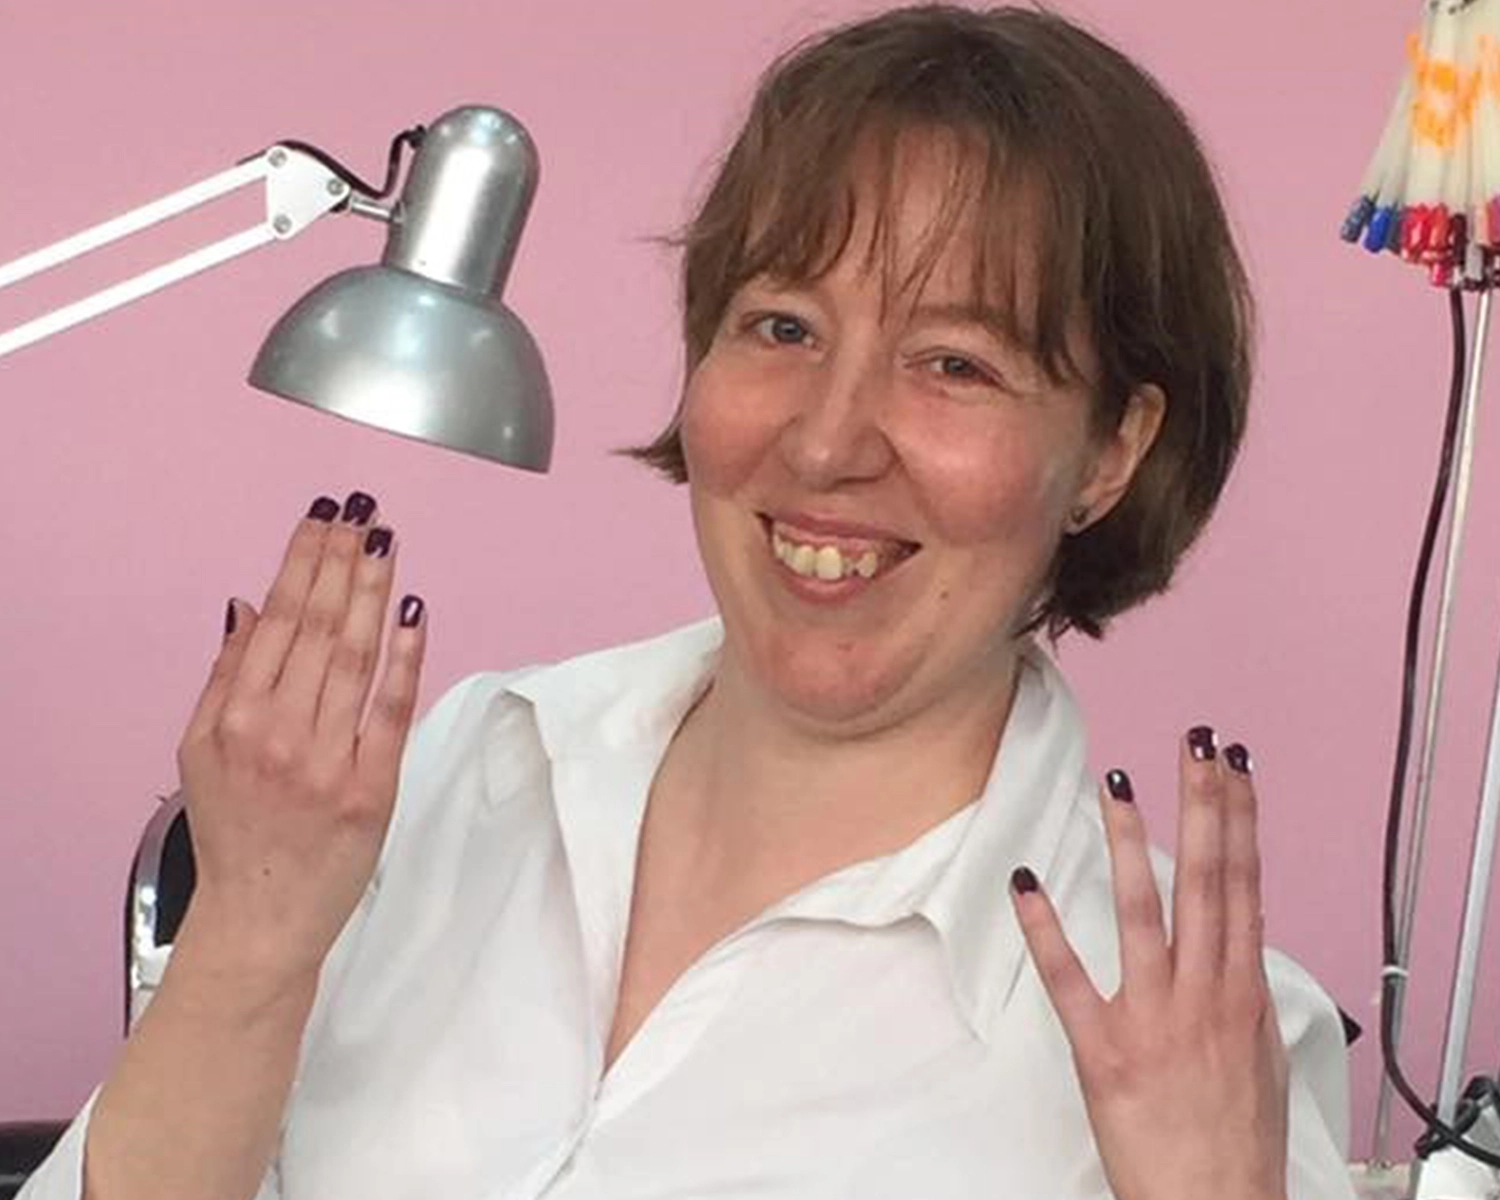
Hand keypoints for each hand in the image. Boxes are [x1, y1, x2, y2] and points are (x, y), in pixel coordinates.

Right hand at [172, 491, 426, 992]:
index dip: (301, 563)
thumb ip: (224, 675)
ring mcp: (326, 760)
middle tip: (362, 513)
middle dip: (340, 562)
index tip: (322, 519)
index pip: (276, 621)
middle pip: (316, 628)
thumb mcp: (200, 751)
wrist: (260, 920)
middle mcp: (277, 733)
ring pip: (353, 657)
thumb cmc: (234, 834)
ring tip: (385, 544)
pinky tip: (412, 614)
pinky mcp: (370, 788)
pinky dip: (403, 660)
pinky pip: (390, 710)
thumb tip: (246, 604)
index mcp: (233, 718)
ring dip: (371, 593)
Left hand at [1011, 730, 1288, 1199]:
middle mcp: (1204, 994)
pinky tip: (1027, 882)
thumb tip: (1238, 936)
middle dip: (1204, 805)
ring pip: (1144, 913)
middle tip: (1194, 742)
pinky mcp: (1103, 1050)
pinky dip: (1046, 929)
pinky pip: (1069, 980)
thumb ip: (1243, 989)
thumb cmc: (1235, 1142)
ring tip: (1117, 781)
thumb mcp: (1260, 1056)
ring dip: (1129, 842)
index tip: (1234, 765)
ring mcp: (1154, 1018)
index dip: (1241, 819)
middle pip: (1209, 881)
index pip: (1246, 885)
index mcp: (1242, 993)